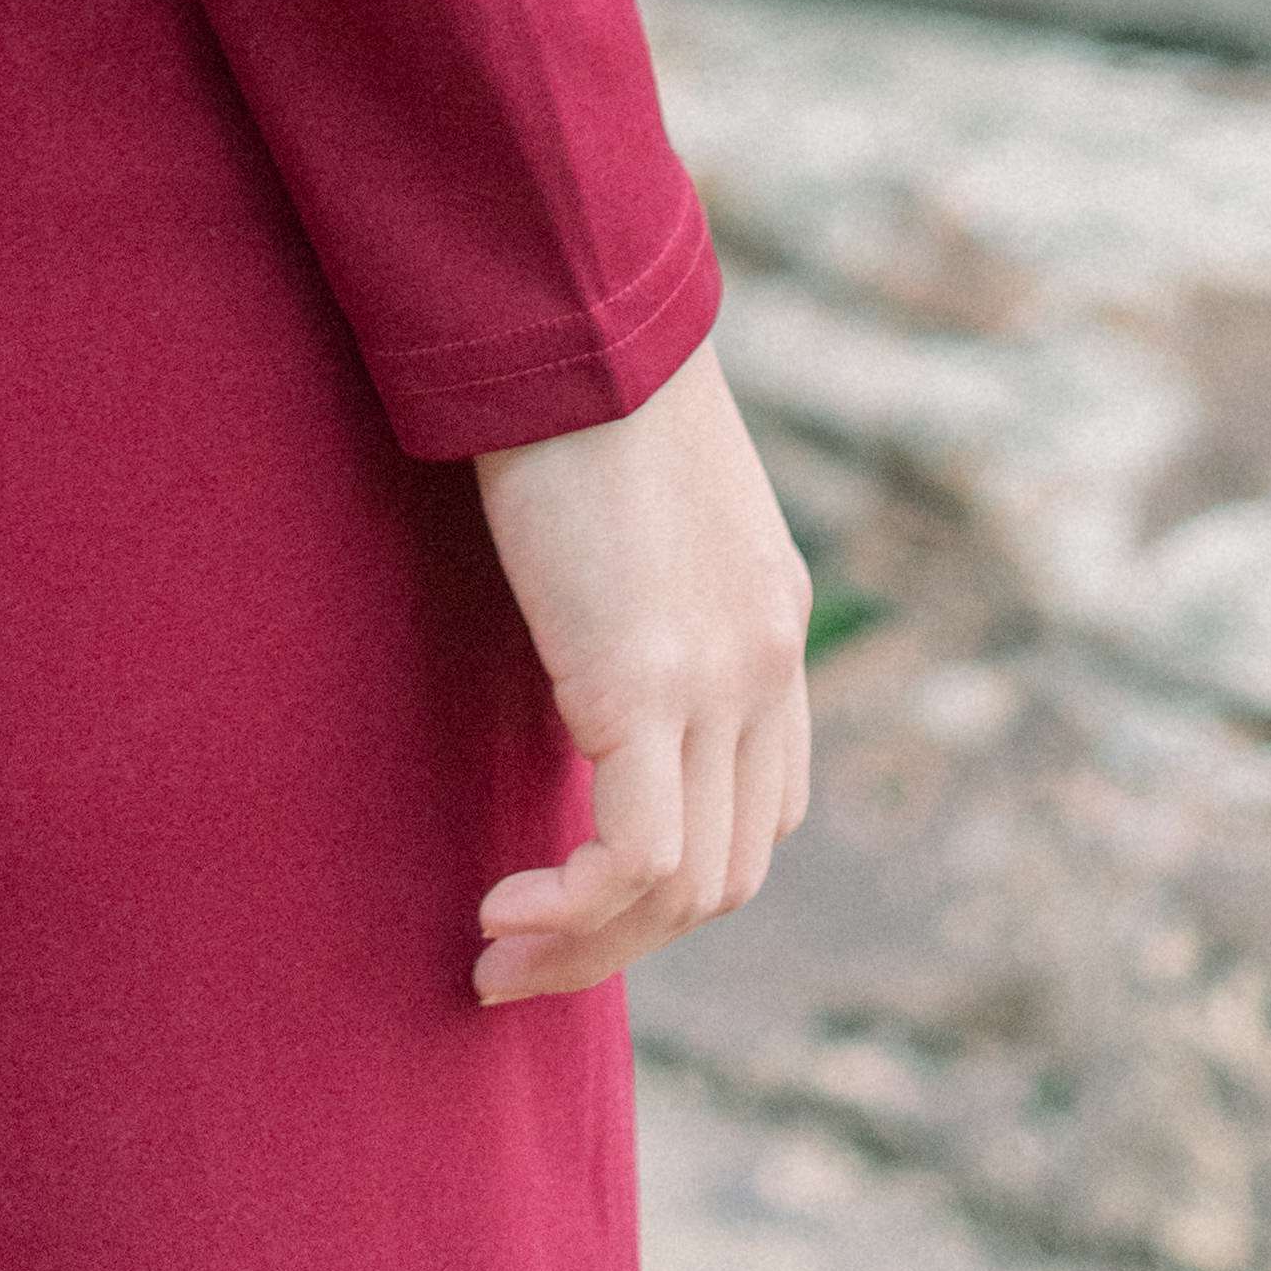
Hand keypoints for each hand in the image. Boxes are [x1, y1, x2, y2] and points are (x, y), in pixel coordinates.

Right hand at [467, 336, 810, 1004]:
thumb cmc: (569, 381)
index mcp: (771, 621)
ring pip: (692, 888)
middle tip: (522, 957)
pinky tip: (506, 905)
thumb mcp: (637, 502)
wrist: (565, 314)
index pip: (764, 806)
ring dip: (593, 947)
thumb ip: (638, 581)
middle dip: (628, 940)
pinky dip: (575, 909)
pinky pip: (637, 860)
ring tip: (499, 952)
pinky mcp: (646, 682)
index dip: (679, 875)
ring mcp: (720, 681)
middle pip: (732, 871)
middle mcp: (768, 666)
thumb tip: (575, 643)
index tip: (580, 889)